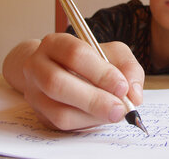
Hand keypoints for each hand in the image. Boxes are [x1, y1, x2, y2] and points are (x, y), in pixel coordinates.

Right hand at [22, 33, 144, 129]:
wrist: (59, 69)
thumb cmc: (90, 60)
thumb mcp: (113, 53)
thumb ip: (128, 68)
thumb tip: (134, 95)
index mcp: (56, 43)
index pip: (75, 54)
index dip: (101, 72)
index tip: (122, 87)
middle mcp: (37, 66)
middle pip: (58, 83)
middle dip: (94, 99)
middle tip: (120, 109)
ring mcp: (34, 92)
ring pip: (58, 110)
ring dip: (91, 116)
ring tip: (114, 114)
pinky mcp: (39, 113)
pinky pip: (60, 125)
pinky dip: (85, 124)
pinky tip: (100, 117)